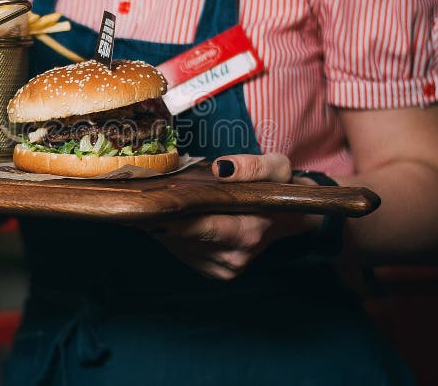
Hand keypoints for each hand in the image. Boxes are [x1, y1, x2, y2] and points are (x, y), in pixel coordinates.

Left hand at [145, 153, 319, 279]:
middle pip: (180, 236)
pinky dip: (173, 233)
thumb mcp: (277, 167)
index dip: (171, 212)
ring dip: (166, 223)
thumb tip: (220, 169)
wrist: (288, 218)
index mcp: (247, 234)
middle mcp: (232, 258)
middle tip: (148, 194)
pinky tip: (176, 216)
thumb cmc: (280, 190)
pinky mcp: (212, 271)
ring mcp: (221, 269)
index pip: (197, 226)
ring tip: (165, 201)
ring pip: (176, 244)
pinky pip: (180, 250)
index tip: (151, 197)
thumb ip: (253, 166)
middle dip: (163, 214)